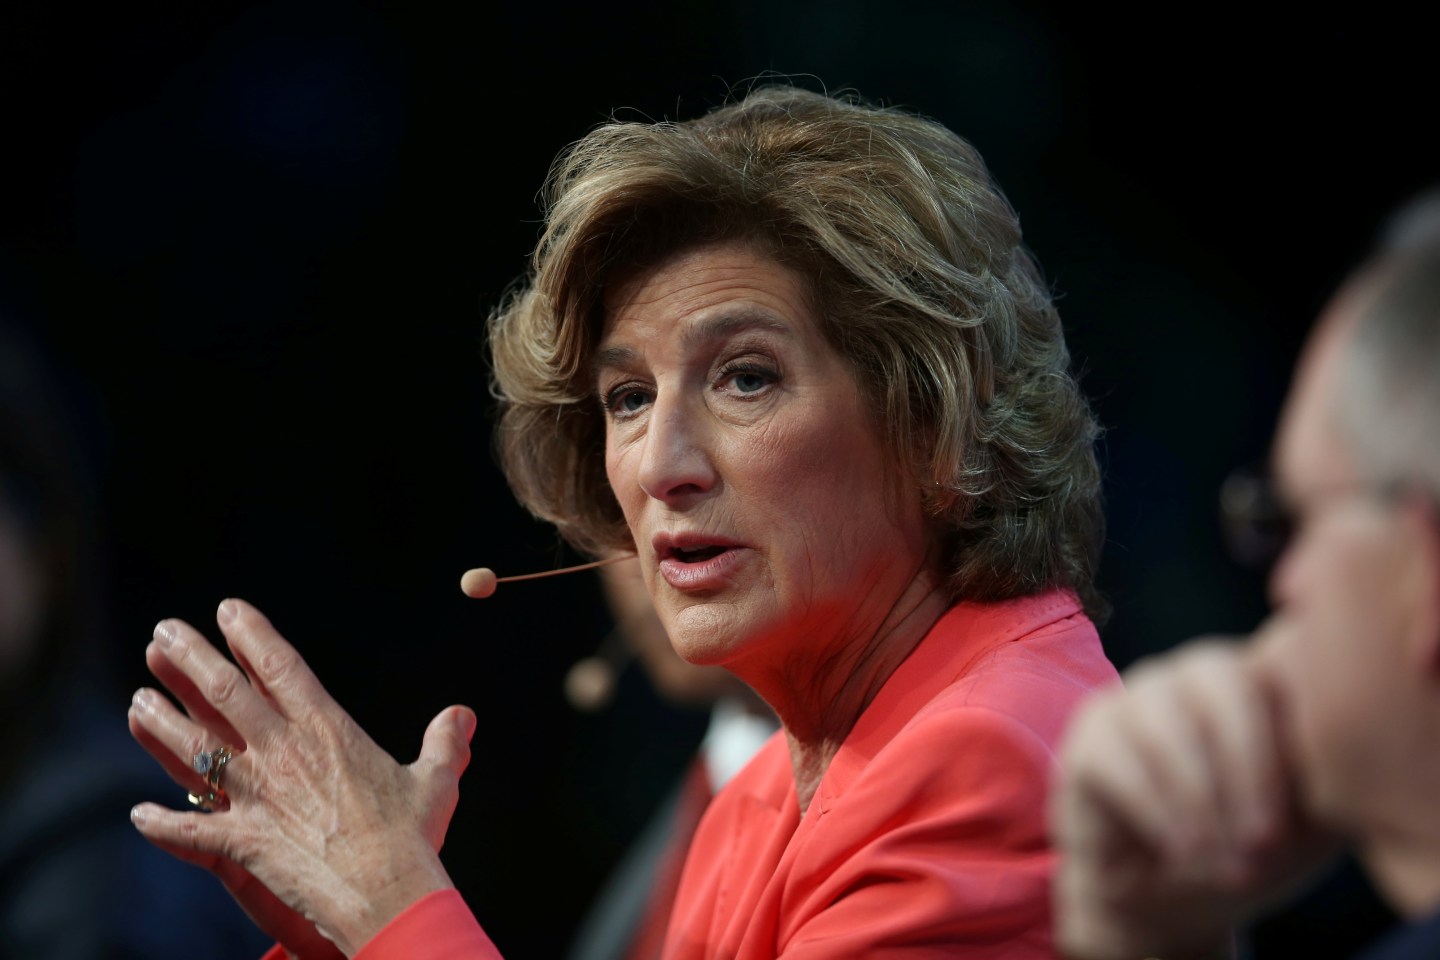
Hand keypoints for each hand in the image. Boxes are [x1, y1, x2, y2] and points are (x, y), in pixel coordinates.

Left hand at [127, 598, 476, 956]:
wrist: (385, 891)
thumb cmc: (412, 835)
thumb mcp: (437, 780)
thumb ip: (445, 743)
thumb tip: (464, 715)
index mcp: (327, 729)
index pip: (281, 667)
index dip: (252, 634)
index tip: (228, 609)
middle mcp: (283, 752)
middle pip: (224, 692)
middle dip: (190, 658)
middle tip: (163, 631)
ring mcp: (257, 796)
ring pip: (195, 749)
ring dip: (160, 724)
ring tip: (136, 701)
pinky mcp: (241, 841)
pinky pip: (189, 831)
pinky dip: (161, 824)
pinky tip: (138, 814)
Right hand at [1050, 637, 1336, 959]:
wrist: (1172, 903)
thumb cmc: (1252, 850)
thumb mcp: (1311, 819)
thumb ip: (1329, 769)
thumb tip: (1337, 735)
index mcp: (1260, 679)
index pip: (1282, 655)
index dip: (1298, 719)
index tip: (1319, 801)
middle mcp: (1195, 673)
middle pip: (1219, 677)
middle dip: (1246, 763)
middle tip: (1262, 838)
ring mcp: (1136, 698)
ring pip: (1165, 721)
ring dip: (1199, 798)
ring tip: (1222, 860)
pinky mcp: (1089, 738)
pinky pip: (1119, 759)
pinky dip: (1156, 810)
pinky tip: (1181, 851)